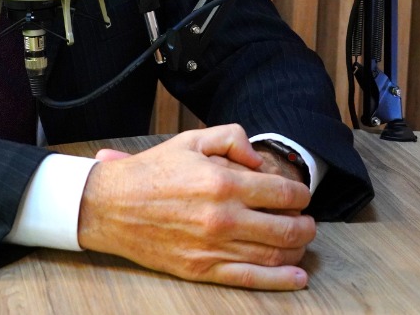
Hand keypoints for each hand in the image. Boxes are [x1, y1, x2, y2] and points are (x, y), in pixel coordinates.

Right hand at [78, 124, 316, 289]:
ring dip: (297, 250)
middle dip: (306, 225)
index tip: (300, 196)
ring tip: (300, 243)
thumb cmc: (152, 172)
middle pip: (287, 227)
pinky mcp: (203, 269)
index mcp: (224, 183)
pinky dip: (279, 281)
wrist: (112, 206)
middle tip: (307, 222)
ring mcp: (214, 247)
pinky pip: (249, 278)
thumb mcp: (192, 140)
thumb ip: (231, 138)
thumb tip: (258, 159)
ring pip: (274, 254)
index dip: (300, 194)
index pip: (282, 192)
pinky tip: (297, 278)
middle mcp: (224, 217)